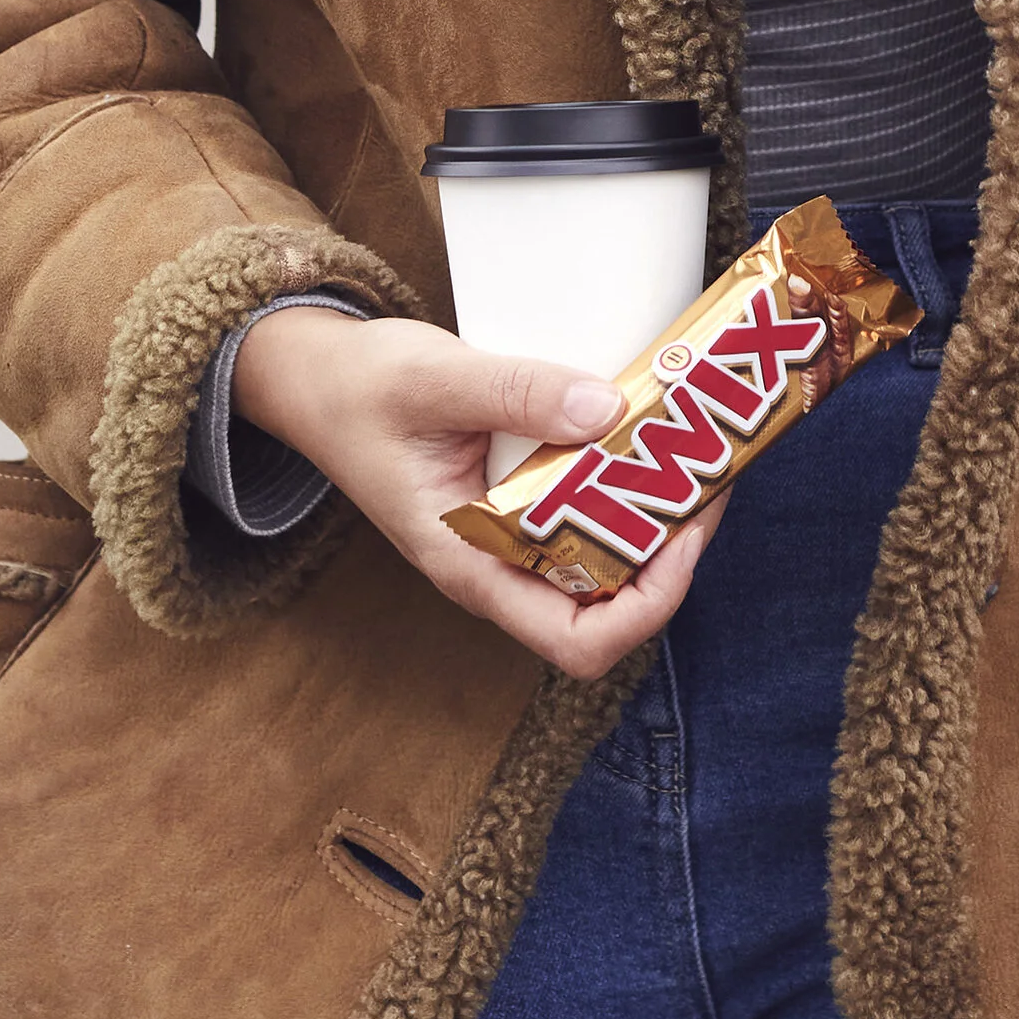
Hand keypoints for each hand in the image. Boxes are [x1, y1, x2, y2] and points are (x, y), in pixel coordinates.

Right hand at [232, 307, 721, 679]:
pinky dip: (622, 482)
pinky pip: (582, 512)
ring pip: (601, 558)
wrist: (308, 378)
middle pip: (607, 605)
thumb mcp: (434, 380)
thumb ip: (517, 391)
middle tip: (709, 473)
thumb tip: (608, 410)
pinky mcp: (512, 498)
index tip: (685, 531)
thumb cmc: (357, 391)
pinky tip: (644, 429)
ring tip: (693, 448)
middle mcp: (495, 566)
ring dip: (654, 516)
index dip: (648, 603)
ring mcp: (504, 536)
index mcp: (471, 567)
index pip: (578, 640)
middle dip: (671, 551)